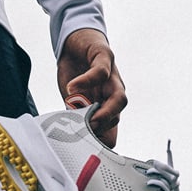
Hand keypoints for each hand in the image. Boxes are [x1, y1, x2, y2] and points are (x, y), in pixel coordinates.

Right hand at [57, 27, 125, 146]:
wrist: (75, 39)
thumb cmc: (75, 70)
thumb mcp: (72, 98)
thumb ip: (75, 115)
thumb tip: (74, 136)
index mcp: (106, 104)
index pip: (111, 128)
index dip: (102, 140)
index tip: (88, 151)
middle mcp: (113, 91)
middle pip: (118, 115)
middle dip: (103, 128)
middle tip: (87, 134)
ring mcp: (112, 75)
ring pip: (119, 97)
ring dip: (105, 111)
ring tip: (86, 115)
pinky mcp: (104, 56)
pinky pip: (101, 72)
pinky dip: (87, 81)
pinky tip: (72, 88)